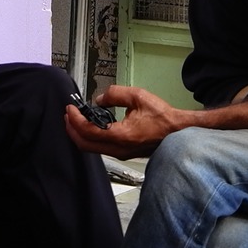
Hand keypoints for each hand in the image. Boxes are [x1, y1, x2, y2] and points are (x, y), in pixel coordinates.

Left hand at [64, 84, 190, 158]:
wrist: (179, 132)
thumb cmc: (163, 118)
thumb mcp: (138, 96)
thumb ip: (116, 94)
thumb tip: (100, 98)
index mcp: (120, 135)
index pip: (87, 130)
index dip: (74, 119)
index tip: (70, 108)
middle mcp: (118, 148)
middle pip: (84, 145)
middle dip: (71, 129)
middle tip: (68, 115)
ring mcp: (121, 153)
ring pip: (91, 148)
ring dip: (80, 134)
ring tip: (77, 119)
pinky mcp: (124, 153)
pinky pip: (101, 148)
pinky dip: (91, 137)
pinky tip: (93, 125)